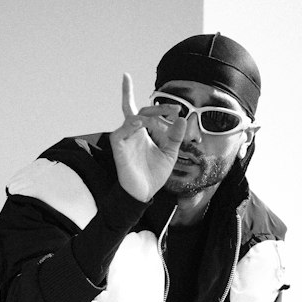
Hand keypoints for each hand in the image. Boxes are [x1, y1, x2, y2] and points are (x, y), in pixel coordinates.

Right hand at [109, 73, 186, 201]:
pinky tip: (140, 124)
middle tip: (174, 110)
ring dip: (148, 117)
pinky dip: (128, 126)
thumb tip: (182, 119)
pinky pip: (118, 134)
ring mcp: (125, 141)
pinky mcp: (119, 150)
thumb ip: (175, 137)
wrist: (145, 193)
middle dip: (158, 108)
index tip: (177, 110)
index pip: (147, 112)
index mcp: (145, 133)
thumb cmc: (154, 174)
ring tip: (162, 126)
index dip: (162, 108)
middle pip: (141, 111)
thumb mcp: (169, 154)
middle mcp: (134, 134)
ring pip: (131, 118)